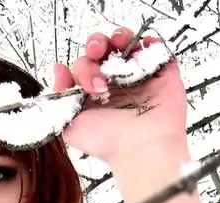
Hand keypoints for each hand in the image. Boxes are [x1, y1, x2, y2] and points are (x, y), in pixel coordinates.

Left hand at [53, 26, 187, 166]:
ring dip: (118, 37)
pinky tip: (139, 49)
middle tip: (96, 55)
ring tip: (115, 44)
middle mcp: (115, 85)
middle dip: (95, 46)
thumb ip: (59, 98)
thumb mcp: (69, 124)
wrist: (140, 148)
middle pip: (102, 51)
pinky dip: (148, 42)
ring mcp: (138, 78)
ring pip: (126, 44)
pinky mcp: (160, 74)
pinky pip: (155, 48)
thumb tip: (58, 70)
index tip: (79, 82)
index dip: (79, 67)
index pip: (83, 67)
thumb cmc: (107, 142)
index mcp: (94, 96)